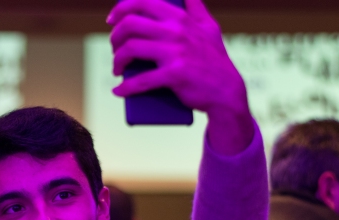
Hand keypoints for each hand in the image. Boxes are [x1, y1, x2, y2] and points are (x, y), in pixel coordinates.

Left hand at [108, 0, 253, 154]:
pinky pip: (142, 80)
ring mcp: (175, 52)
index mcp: (180, 17)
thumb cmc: (214, 59)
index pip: (142, 2)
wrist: (226, 92)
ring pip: (131, 49)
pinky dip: (125, 88)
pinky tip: (118, 91)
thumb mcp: (209, 26)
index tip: (111, 21)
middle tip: (114, 49)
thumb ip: (195, 6)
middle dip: (115, 37)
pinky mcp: (174, 75)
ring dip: (117, 61)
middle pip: (130, 25)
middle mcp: (176, 31)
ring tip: (117, 70)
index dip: (120, 9)